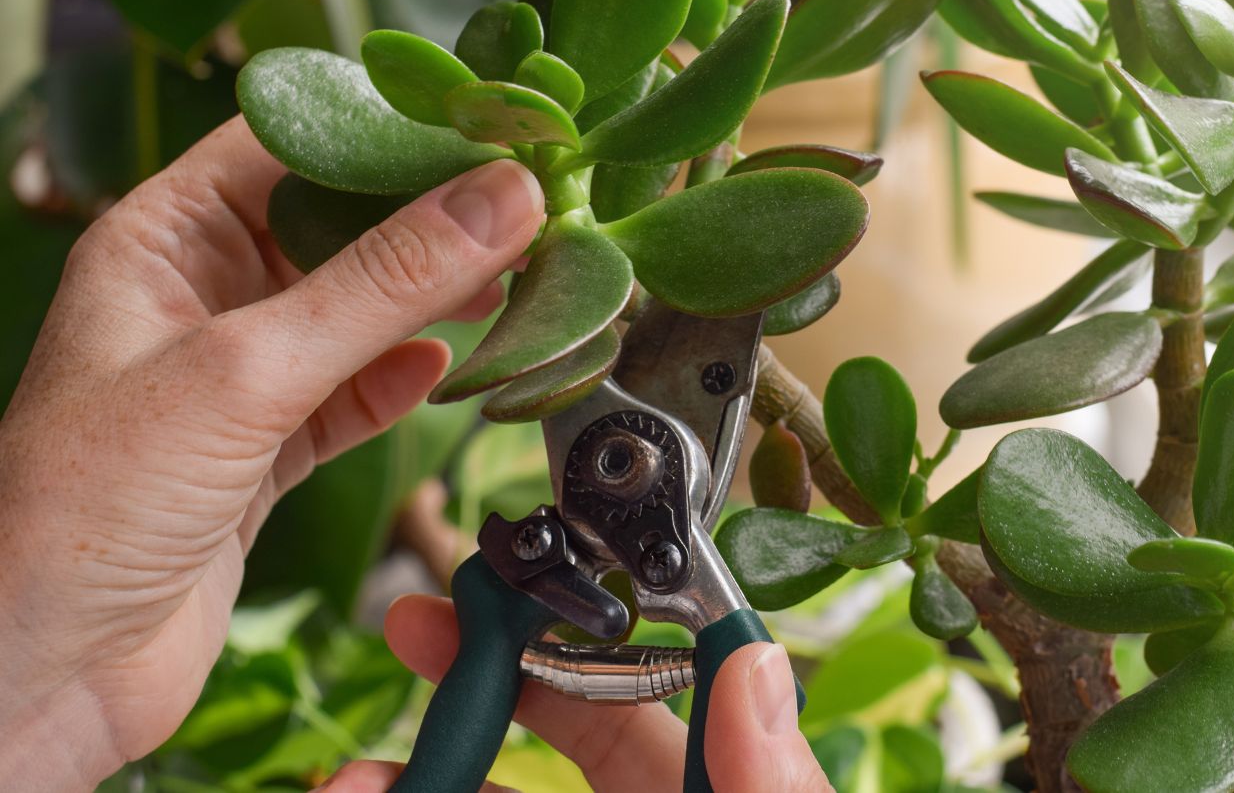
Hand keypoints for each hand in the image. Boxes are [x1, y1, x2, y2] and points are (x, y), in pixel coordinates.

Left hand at [0, 116, 542, 786]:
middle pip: (336, 226)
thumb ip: (383, 283)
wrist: (48, 673)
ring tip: (522, 278)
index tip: (492, 126)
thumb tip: (503, 198)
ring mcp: (237, 378)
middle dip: (431, 218)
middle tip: (532, 206)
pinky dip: (411, 380)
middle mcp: (199, 298)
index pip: (288, 143)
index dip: (387, 126)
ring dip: (436, 301)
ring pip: (359, 314)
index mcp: (159, 241)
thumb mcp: (246, 369)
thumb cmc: (90, 506)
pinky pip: (359, 393)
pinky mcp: (270, 451)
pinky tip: (460, 365)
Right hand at [315, 597, 832, 792]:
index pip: (634, 694)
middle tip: (408, 625)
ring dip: (410, 776)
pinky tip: (356, 792)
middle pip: (544, 731)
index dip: (562, 632)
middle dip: (468, 684)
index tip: (500, 582)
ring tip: (345, 780)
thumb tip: (753, 660)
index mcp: (710, 786)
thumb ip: (769, 781)